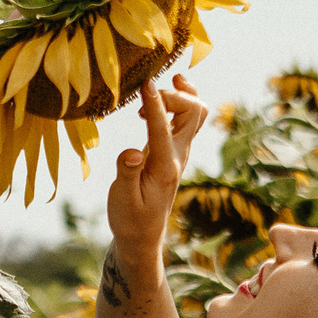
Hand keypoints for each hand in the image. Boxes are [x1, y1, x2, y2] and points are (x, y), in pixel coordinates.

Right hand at [105, 73, 209, 259]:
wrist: (142, 236)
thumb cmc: (130, 220)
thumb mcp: (122, 200)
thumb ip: (126, 174)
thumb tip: (132, 152)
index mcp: (165, 167)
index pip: (164, 128)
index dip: (156, 104)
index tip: (144, 82)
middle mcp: (178, 156)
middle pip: (195, 113)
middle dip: (175, 95)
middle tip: (146, 92)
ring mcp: (178, 151)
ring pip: (195, 113)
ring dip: (182, 94)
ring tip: (156, 85)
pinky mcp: (172, 149)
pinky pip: (184, 118)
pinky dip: (175, 101)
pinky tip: (152, 99)